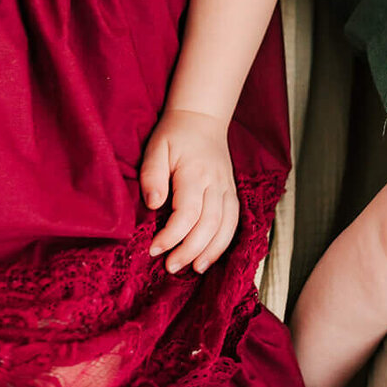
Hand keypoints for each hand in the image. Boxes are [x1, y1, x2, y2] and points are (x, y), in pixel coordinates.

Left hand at [141, 109, 238, 273]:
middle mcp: (216, 182)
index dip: (171, 236)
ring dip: (212, 251)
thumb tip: (153, 204)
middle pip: (209, 224)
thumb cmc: (174, 135)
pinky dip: (225, 242)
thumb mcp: (156, 148)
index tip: (153, 249)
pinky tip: (210, 256)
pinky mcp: (232, 191)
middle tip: (170, 267)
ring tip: (194, 269)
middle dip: (190, 250)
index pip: (188, 213)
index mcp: (196, 172)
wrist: (202, 118)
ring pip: (226, 225)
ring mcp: (227, 187)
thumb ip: (152, 175)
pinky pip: (234, 221)